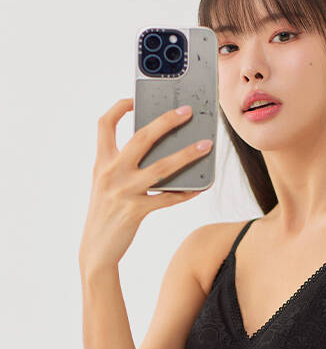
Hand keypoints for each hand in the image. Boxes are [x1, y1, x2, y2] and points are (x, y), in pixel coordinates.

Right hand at [78, 98, 212, 273]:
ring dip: (188, 154)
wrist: (96, 249)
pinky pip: (168, 198)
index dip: (120, 107)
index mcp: (101, 162)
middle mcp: (111, 172)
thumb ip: (122, 165)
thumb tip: (158, 149)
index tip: (135, 99)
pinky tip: (201, 187)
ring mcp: (124, 191)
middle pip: (141, 137)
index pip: (105, 124)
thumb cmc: (106, 213)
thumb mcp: (105, 184)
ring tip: (206, 145)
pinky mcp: (136, 211)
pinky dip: (187, 192)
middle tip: (187, 111)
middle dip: (166, 121)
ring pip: (162, 167)